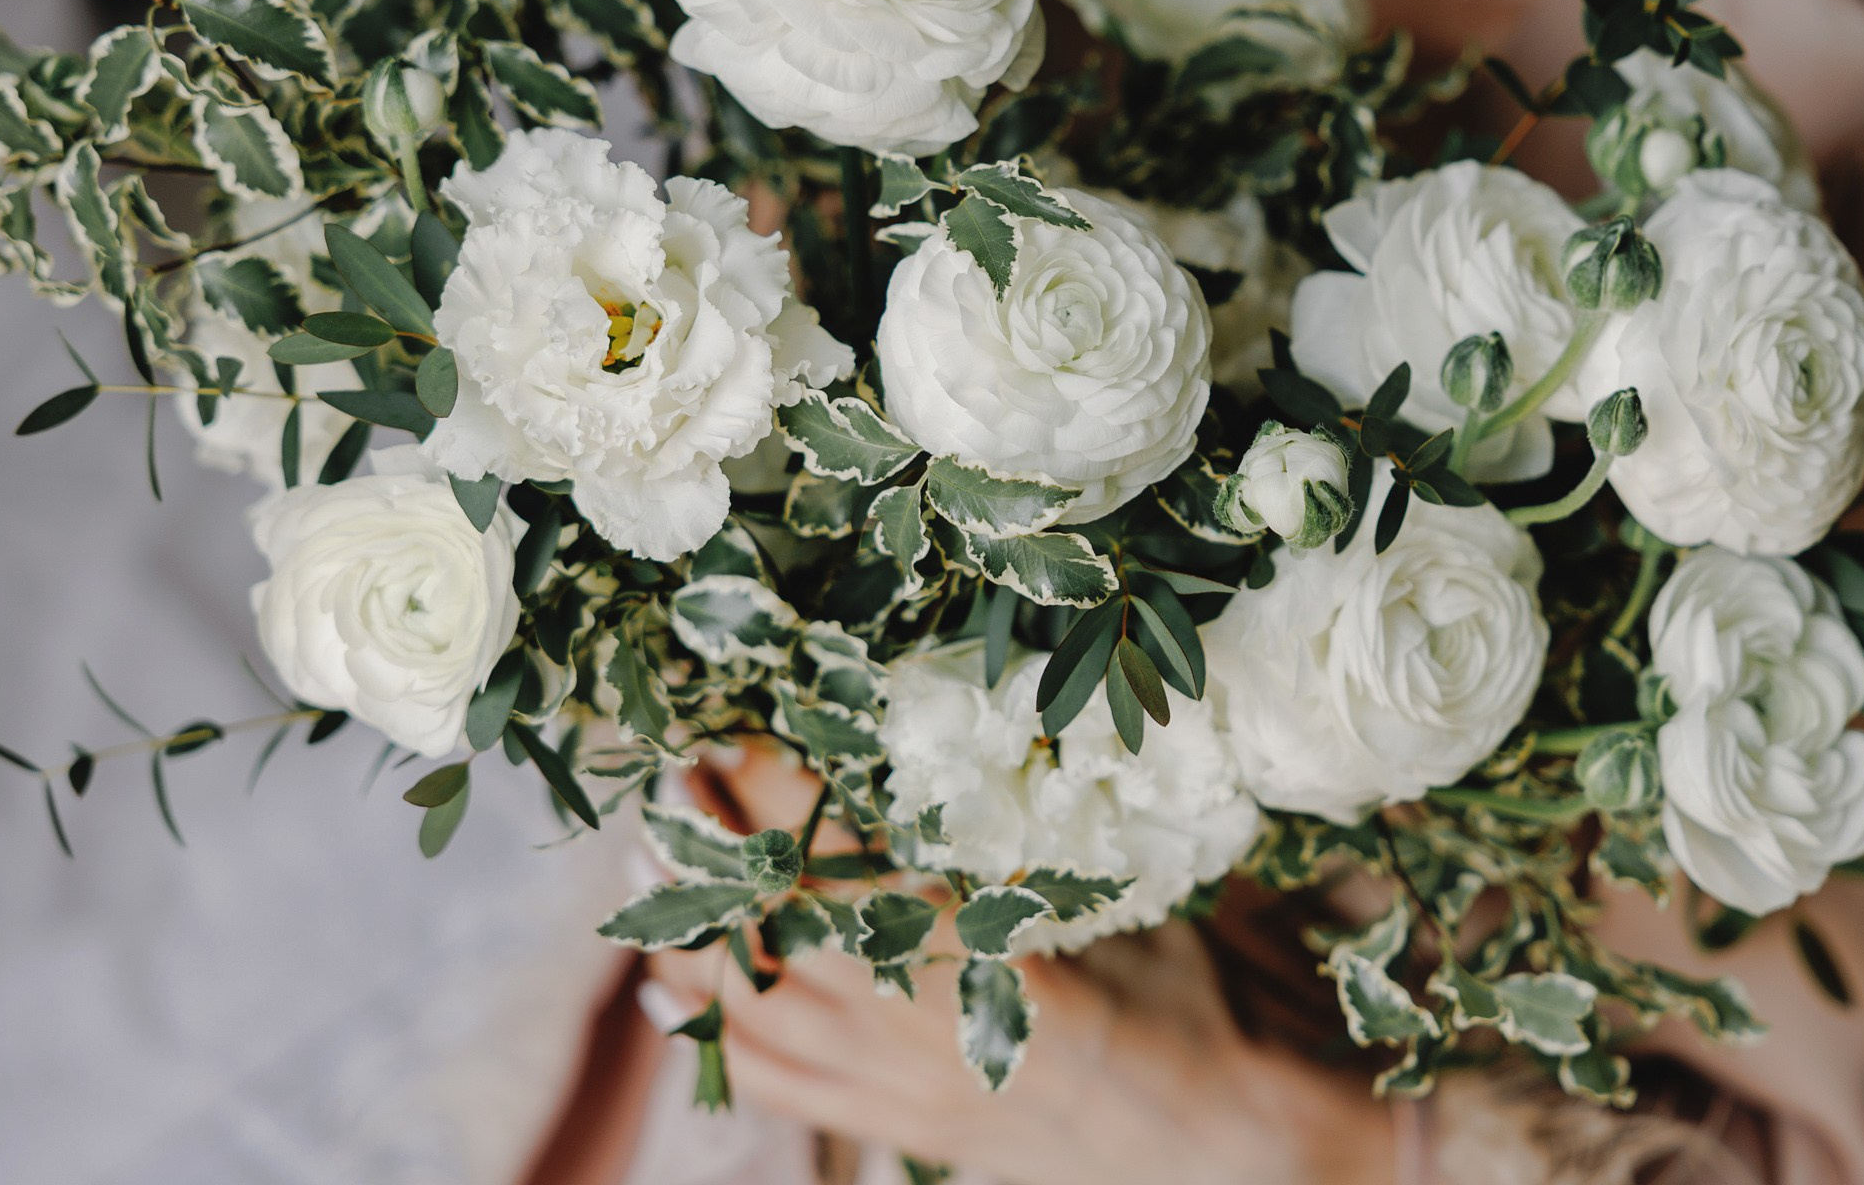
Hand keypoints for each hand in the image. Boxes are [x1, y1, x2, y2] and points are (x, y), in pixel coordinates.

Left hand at [646, 748, 1395, 1184]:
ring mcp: (898, 1089)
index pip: (845, 863)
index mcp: (984, 955)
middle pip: (775, 934)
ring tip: (649, 860)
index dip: (779, 798)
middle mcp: (923, 1028)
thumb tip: (963, 722)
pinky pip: (773, 1086)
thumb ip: (1028, 836)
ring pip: (753, 1013)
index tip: (736, 733)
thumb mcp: (1117, 897)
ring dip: (689, 933)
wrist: (1214, 1141)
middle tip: (671, 779)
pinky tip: (667, 989)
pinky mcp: (894, 1127)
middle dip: (711, 854)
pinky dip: (707, 1036)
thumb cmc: (1185, 1000)